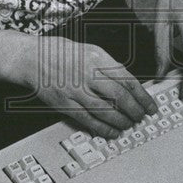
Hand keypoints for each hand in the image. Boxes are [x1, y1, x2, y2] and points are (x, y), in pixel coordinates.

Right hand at [24, 36, 156, 138]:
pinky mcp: (64, 104)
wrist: (33, 58)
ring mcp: (75, 90)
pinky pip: (88, 120)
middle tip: (141, 117)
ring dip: (121, 121)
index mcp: (97, 58)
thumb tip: (129, 84)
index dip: (142, 96)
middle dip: (135, 111)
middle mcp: (87, 73)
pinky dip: (102, 129)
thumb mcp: (91, 50)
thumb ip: (109, 66)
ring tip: (129, 124)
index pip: (127, 80)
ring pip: (106, 111)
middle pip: (120, 97)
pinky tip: (112, 132)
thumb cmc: (62, 52)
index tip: (150, 105)